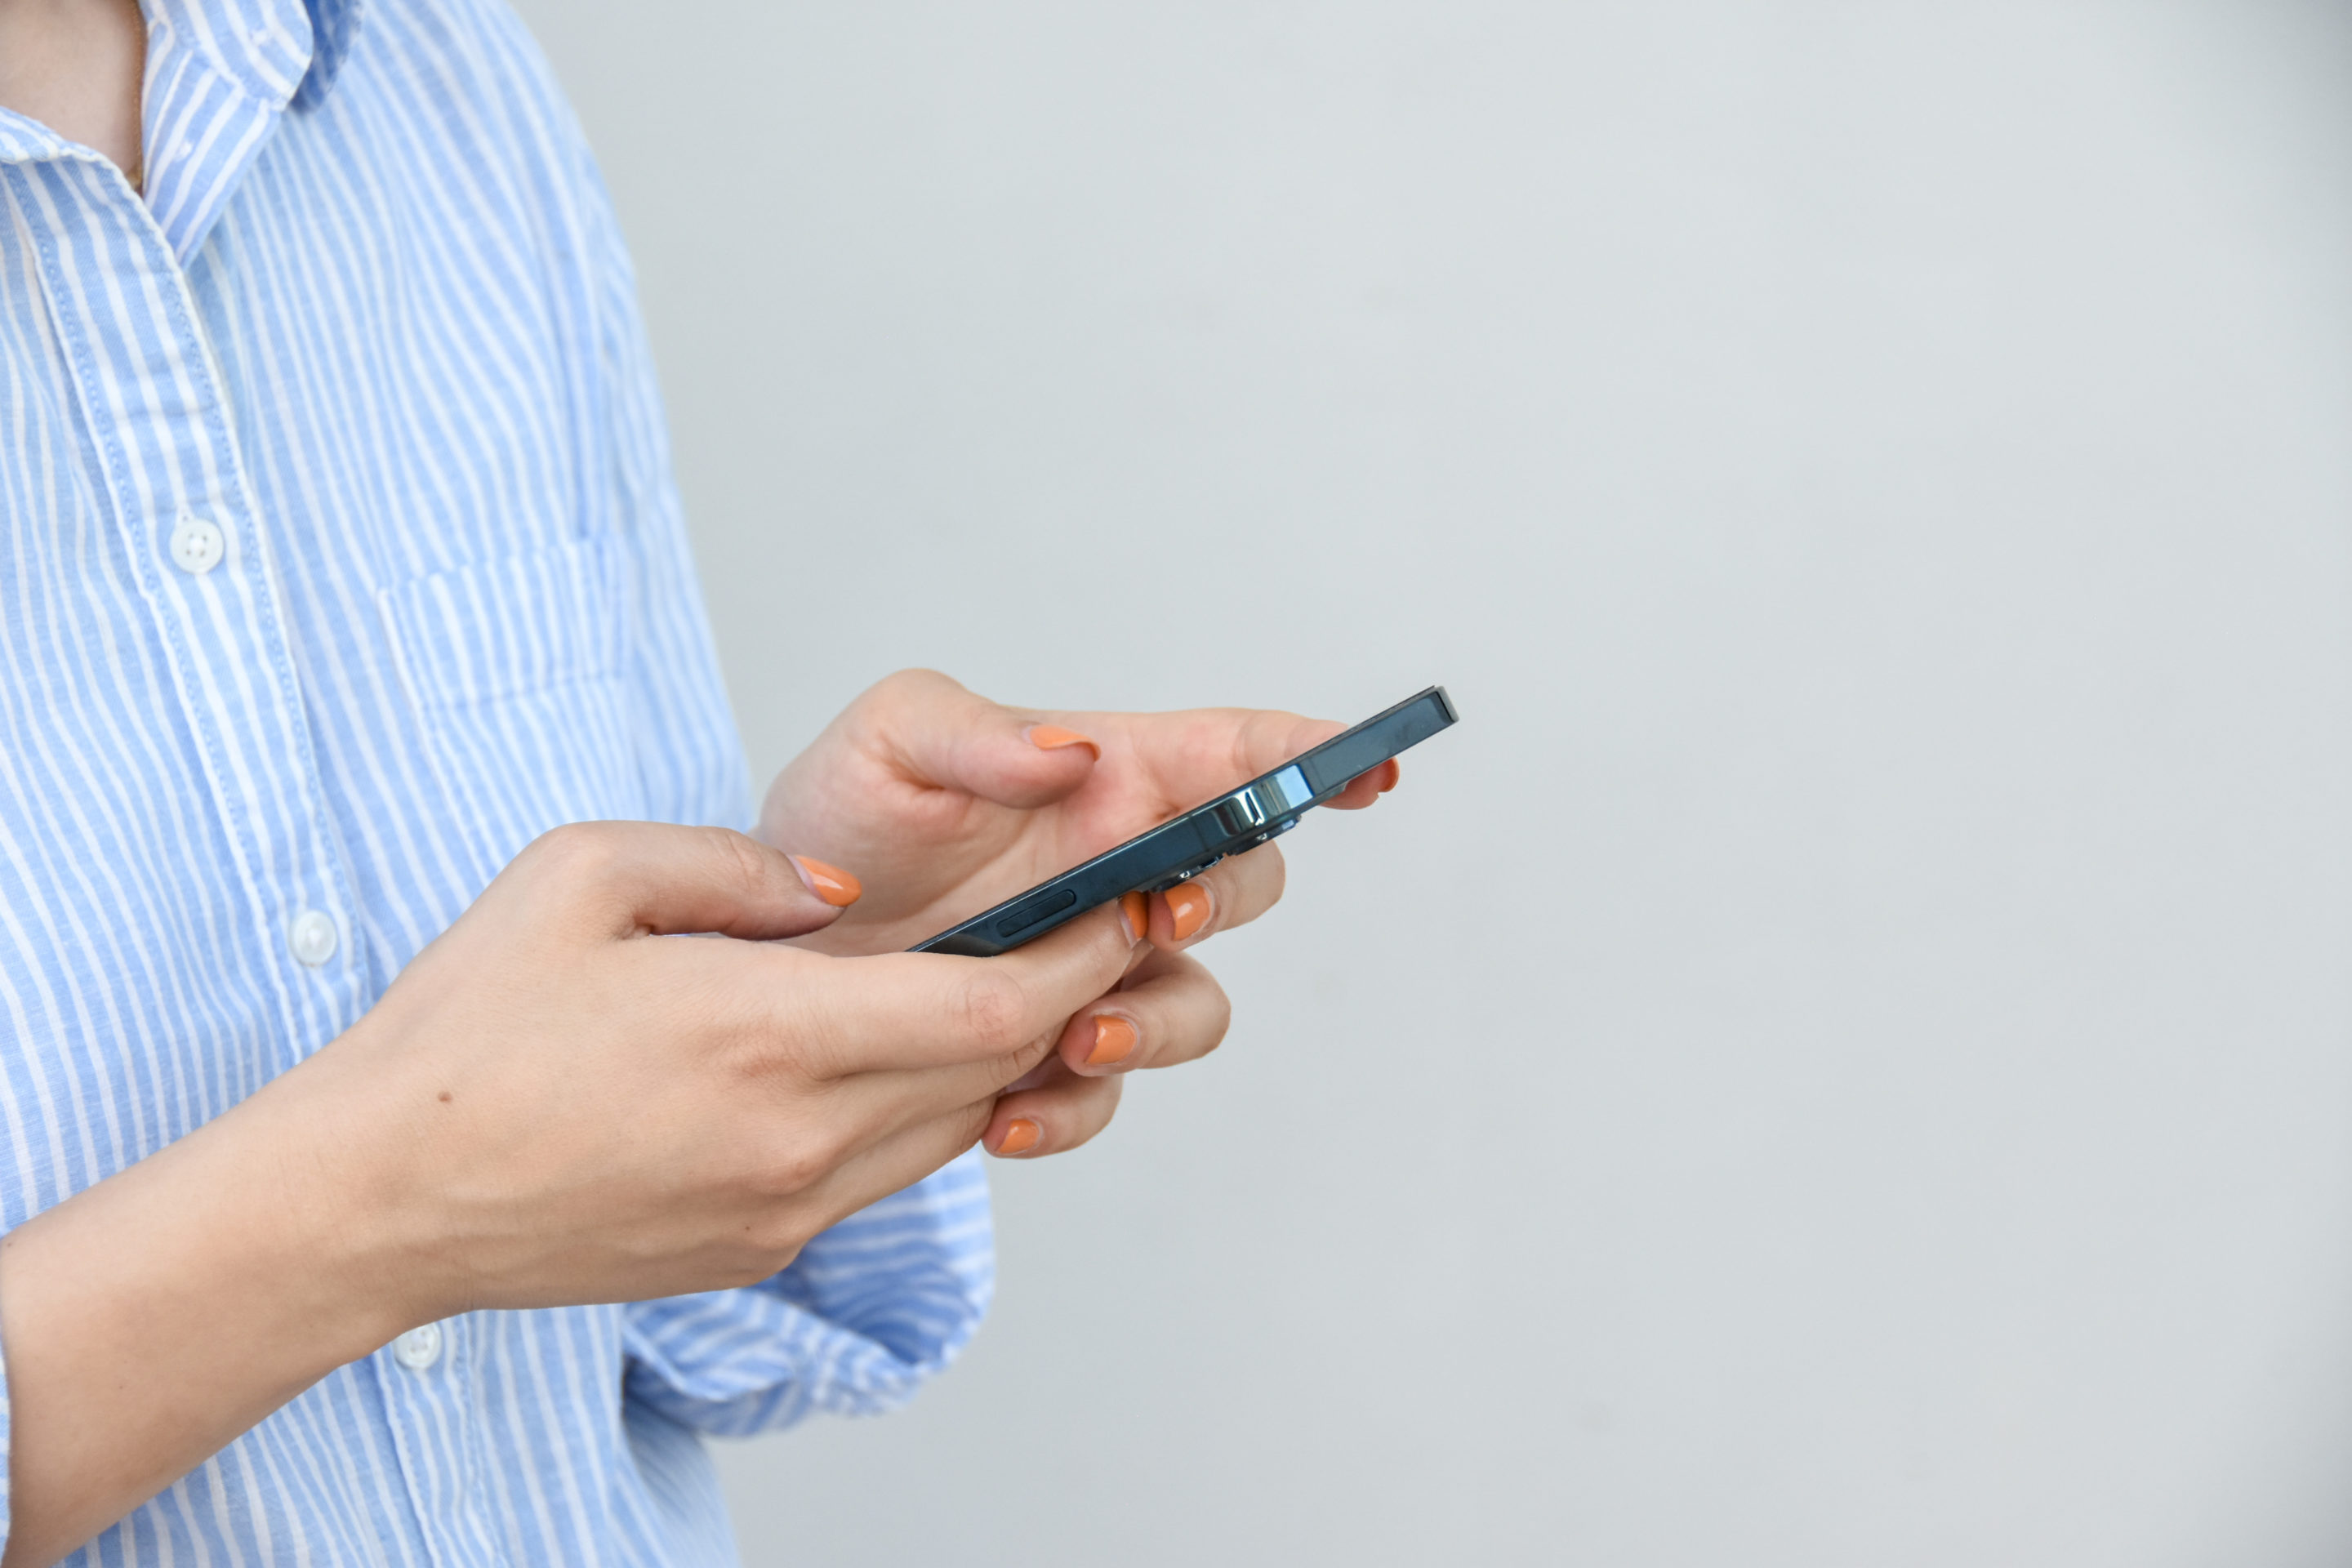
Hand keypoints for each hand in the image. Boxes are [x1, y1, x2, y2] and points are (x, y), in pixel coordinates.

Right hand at [264, 820, 1145, 1315]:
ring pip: (953, 1126)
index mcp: (767, 1034)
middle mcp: (799, 1138)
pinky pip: (886, 1170)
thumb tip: (838, 896)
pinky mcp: (761, 1247)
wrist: (380, 1198)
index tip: (1119, 902)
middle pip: (995, 1068)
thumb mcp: (582, 876)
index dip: (1081, 954)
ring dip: (998, 1055)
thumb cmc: (465, 1030)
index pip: (993, 1006)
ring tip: (1012, 978)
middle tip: (1097, 925)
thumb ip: (736, 868)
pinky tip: (899, 1052)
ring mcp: (786, 1208)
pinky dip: (922, 1107)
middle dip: (1066, 994)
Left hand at [755, 670, 1399, 1158]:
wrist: (761, 947)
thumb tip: (1070, 754)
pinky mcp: (1049, 1053)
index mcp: (1108, 781)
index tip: (1370, 770)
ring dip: (1154, 1027)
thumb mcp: (888, 743)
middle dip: (1223, 900)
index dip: (1314, 760)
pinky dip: (1070, 1111)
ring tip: (1077, 1037)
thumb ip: (974, 734)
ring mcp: (1096, 971)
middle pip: (1245, 883)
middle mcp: (1123, 875)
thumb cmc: (842, 819)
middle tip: (1155, 914)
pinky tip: (1004, 1115)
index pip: (1235, 758)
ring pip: (1192, 1005)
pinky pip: (1103, 1096)